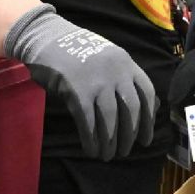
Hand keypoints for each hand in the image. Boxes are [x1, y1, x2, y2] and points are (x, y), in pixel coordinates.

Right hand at [4, 4, 154, 160]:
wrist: (46, 38)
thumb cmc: (77, 51)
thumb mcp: (107, 58)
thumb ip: (122, 78)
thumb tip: (138, 111)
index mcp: (126, 62)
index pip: (146, 93)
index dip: (148, 120)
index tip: (146, 138)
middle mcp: (116, 72)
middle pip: (130, 110)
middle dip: (130, 134)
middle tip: (125, 151)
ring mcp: (97, 82)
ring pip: (111, 119)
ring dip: (111, 141)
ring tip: (108, 155)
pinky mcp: (78, 92)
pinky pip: (89, 122)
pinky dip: (91, 139)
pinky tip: (91, 150)